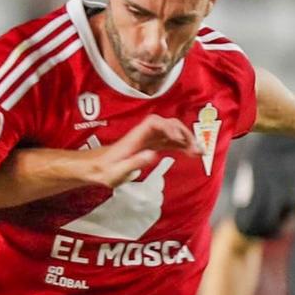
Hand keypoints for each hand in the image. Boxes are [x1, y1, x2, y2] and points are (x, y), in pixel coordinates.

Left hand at [79, 115, 200, 187]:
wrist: (94, 169)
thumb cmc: (103, 172)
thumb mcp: (117, 172)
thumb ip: (134, 163)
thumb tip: (152, 155)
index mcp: (135, 137)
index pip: (155, 123)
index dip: (168, 127)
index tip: (179, 138)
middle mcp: (143, 135)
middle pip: (168, 125)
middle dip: (184, 133)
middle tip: (197, 148)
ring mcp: (147, 140)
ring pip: (171, 133)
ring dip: (186, 140)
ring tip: (200, 152)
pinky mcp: (149, 146)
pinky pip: (168, 141)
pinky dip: (180, 145)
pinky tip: (190, 152)